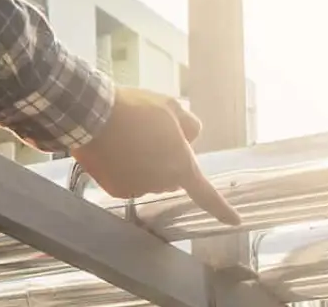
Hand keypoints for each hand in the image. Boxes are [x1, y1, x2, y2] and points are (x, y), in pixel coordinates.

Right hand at [69, 87, 241, 224]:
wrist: (93, 116)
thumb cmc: (135, 109)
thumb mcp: (170, 106)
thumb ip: (189, 124)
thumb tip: (189, 136)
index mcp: (180, 166)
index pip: (206, 193)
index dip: (222, 209)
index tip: (234, 220)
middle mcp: (161, 183)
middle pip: (172, 177)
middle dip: (167, 161)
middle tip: (151, 136)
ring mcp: (138, 189)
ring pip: (149, 178)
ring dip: (145, 164)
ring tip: (129, 138)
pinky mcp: (117, 190)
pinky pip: (129, 180)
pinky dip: (125, 168)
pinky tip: (115, 149)